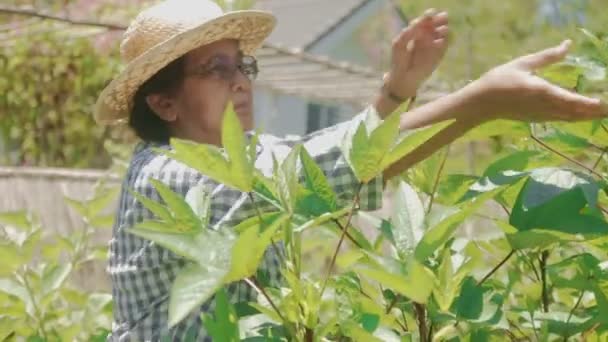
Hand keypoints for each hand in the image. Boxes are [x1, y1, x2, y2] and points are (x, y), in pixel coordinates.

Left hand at [384, 9, 449, 100]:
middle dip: (439, 20)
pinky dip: (444, 41)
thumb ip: (409, 32)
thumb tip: (421, 22)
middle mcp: (426, 36)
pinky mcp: (439, 54)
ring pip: (443, 33)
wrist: (403, 78)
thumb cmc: (399, 60)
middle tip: (442, 18)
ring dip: (443, 29)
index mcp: (416, 31)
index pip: (424, 20)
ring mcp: (434, 45)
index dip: (428, 16)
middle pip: (436, 24)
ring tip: (441, 31)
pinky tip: (440, 42)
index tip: (431, 14)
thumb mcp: (400, 43)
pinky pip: (445, 45)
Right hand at [467, 40, 606, 122]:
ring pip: (569, 117)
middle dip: (594, 112)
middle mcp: (543, 106)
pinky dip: (573, 117)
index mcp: (541, 91)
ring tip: (602, 114)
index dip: (588, 104)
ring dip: (586, 116)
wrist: (481, 103)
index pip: (570, 100)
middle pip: (574, 112)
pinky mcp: (536, 119)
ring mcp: (540, 115)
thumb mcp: (523, 64)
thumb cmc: (499, 80)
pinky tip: (580, 115)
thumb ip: (548, 56)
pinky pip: (560, 119)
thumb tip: (568, 45)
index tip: (603, 103)